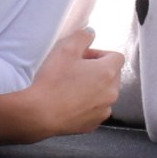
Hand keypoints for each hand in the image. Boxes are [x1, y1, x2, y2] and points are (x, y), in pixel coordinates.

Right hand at [0, 30, 123, 144]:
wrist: (40, 114)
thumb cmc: (53, 81)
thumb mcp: (65, 48)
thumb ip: (82, 36)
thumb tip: (91, 33)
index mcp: (108, 72)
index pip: (116, 56)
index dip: (99, 53)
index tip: (81, 57)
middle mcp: (112, 93)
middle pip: (112, 75)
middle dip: (96, 71)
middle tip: (74, 70)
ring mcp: (103, 110)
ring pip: (103, 94)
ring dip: (92, 88)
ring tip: (70, 88)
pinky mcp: (93, 124)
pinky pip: (94, 110)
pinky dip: (86, 105)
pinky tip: (68, 103)